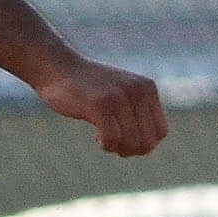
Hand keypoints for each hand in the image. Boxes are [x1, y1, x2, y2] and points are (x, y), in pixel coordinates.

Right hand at [34, 55, 167, 157]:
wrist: (57, 66)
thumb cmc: (87, 86)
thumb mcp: (122, 93)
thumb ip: (138, 112)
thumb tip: (149, 147)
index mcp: (148, 89)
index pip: (161, 132)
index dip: (143, 143)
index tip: (124, 138)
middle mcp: (138, 91)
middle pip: (148, 142)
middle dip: (130, 150)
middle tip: (112, 142)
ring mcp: (120, 97)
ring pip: (132, 143)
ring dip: (117, 148)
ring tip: (103, 138)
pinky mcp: (100, 104)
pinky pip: (113, 139)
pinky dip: (106, 145)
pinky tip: (96, 137)